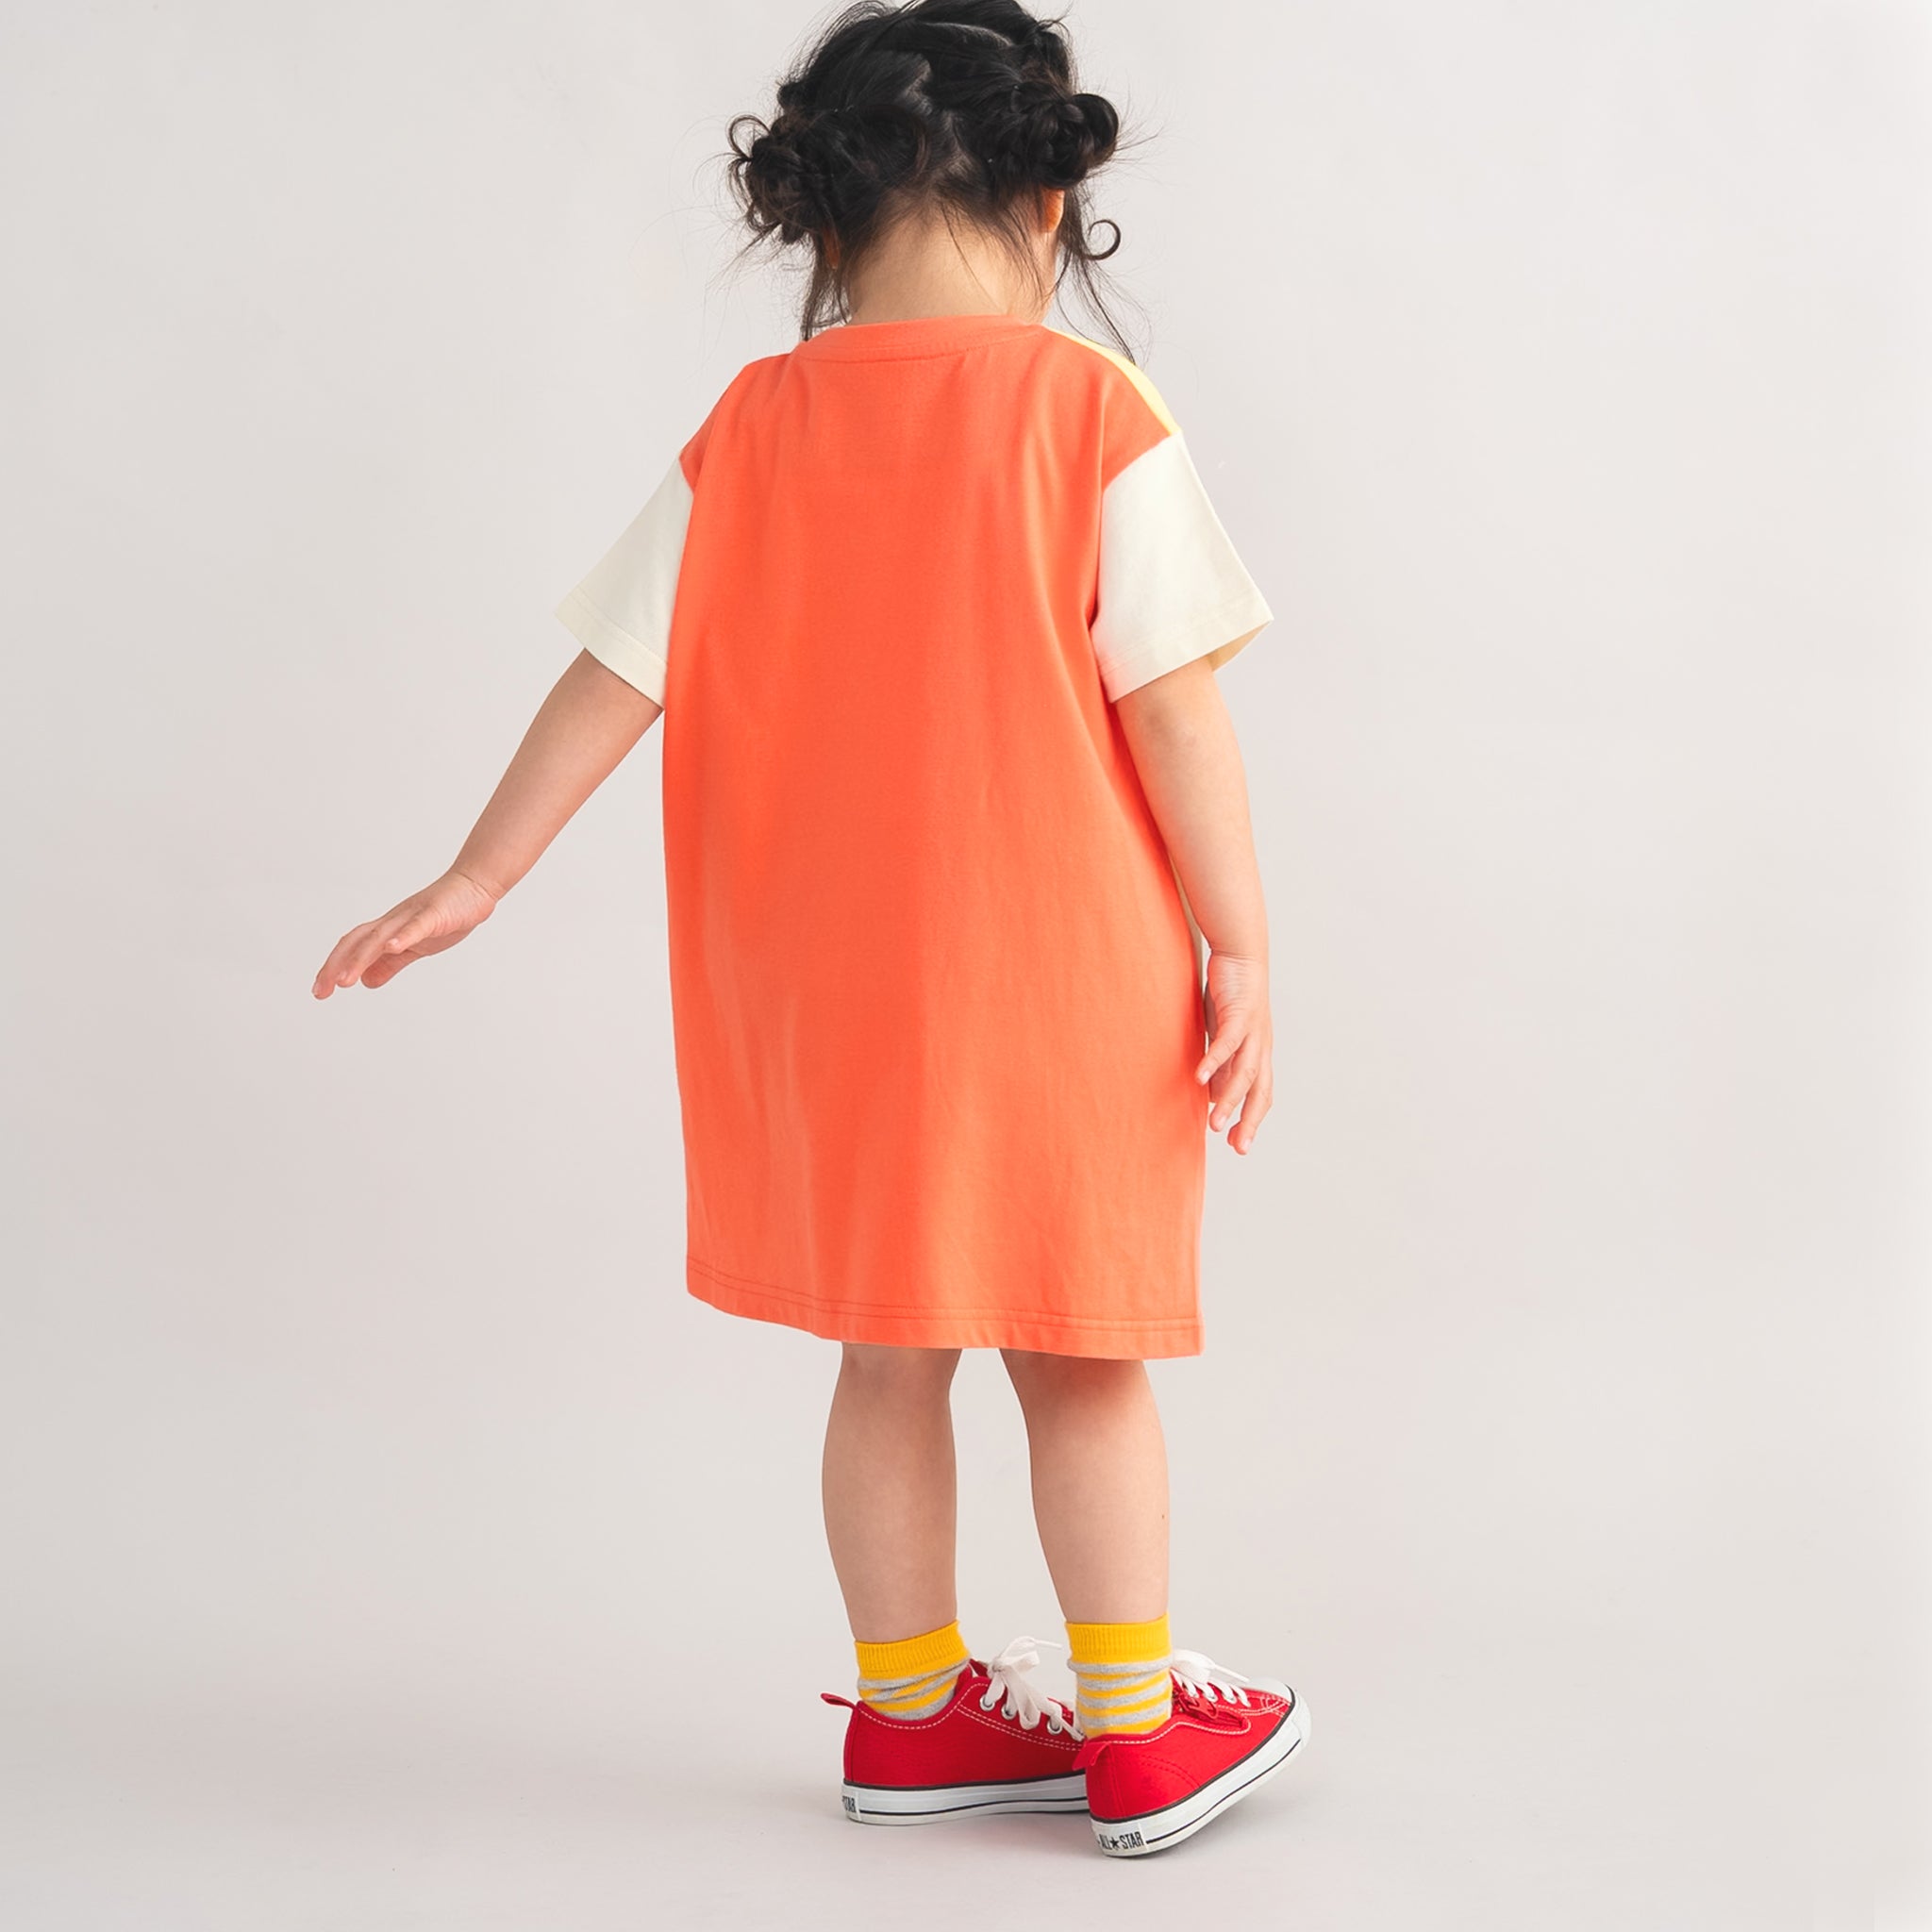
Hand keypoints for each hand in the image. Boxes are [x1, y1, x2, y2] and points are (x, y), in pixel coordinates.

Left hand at [311, 868, 500, 997]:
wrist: (473, 885)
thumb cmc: (446, 914)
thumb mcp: (416, 946)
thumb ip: (391, 964)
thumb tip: (367, 981)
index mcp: (388, 930)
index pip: (352, 947)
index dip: (333, 967)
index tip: (320, 991)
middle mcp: (393, 921)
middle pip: (357, 942)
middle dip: (336, 965)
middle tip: (322, 991)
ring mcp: (412, 916)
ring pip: (380, 937)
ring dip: (360, 958)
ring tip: (346, 980)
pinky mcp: (434, 915)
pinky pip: (416, 927)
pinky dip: (403, 936)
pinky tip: (392, 948)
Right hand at [1196, 951, 1272, 1153]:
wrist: (1241, 952)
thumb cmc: (1231, 994)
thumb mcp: (1224, 1034)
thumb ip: (1221, 1062)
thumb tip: (1212, 1092)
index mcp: (1258, 1053)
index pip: (1260, 1095)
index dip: (1251, 1120)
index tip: (1238, 1146)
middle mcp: (1262, 1046)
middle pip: (1260, 1091)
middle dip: (1248, 1121)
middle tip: (1238, 1148)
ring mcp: (1254, 1031)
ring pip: (1245, 1073)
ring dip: (1229, 1100)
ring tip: (1214, 1123)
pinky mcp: (1241, 1013)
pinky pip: (1228, 1043)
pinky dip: (1215, 1061)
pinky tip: (1199, 1078)